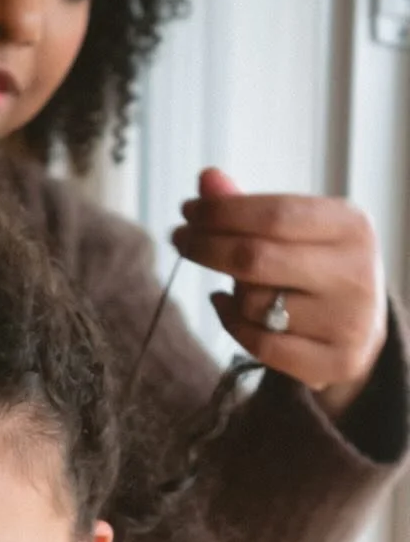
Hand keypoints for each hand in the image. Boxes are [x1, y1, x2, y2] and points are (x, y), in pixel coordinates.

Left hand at [171, 167, 386, 418]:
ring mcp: (348, 323)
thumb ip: (248, 206)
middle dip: (205, 246)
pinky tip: (225, 307)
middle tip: (179, 239)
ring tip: (235, 281)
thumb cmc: (315, 267)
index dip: (221, 212)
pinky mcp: (335, 363)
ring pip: (253, 304)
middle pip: (255, 257)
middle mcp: (355, 274)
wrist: (360, 328)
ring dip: (231, 290)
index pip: (274, 214)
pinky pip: (260, 345)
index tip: (186, 212)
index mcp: (351, 227)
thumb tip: (207, 178)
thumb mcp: (295, 230)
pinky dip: (231, 324)